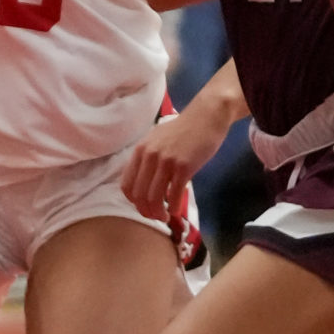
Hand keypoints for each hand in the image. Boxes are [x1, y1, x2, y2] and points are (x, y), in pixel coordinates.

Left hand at [121, 102, 228, 221]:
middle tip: (156, 217)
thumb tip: (145, 182)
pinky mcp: (183, 167)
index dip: (133, 201)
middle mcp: (149, 156)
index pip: (126, 185)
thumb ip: (148, 157)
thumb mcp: (157, 139)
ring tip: (165, 217)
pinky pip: (173, 195)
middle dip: (146, 211)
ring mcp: (166, 161)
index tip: (143, 206)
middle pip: (139, 195)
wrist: (207, 116)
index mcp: (140, 150)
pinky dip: (173, 208)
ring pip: (154, 197)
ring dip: (159, 213)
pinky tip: (176, 212)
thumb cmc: (184, 129)